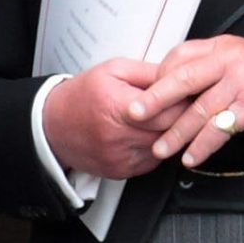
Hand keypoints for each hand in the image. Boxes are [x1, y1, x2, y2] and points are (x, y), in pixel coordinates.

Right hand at [43, 58, 179, 180]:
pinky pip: (152, 161)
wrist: (52, 126)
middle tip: (188, 106)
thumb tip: (179, 76)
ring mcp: (120, 157)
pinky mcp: (121, 172)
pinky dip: (156, 148)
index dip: (185, 101)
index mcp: (117, 106)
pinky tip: (149, 134)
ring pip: (164, 148)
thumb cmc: (82, 96)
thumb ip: (149, 73)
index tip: (192, 93)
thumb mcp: (114, 70)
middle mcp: (118, 136)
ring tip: (167, 119)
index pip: (169, 110)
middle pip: (169, 131)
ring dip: (170, 135)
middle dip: (183, 118)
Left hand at [133, 37, 243, 168]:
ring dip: (176, 133)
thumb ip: (215, 66)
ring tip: (161, 148)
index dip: (159, 76)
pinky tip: (193, 156)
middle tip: (133, 114)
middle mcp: (230, 60)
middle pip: (182, 78)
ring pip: (198, 109)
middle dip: (153, 99)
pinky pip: (220, 129)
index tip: (147, 94)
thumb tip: (182, 82)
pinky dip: (203, 146)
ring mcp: (242, 82)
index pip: (180, 56)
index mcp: (224, 46)